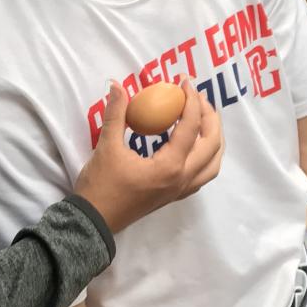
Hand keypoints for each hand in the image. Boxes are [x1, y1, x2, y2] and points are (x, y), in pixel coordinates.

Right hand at [73, 79, 223, 234]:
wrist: (92, 223)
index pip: (191, 128)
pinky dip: (206, 156)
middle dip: (209, 116)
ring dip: (214, 138)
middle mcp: (182, 179)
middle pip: (212, 144)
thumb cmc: (100, 186)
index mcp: (170, 166)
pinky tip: (194, 145)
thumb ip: (116, 114)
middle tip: (197, 97)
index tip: (185, 83)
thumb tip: (117, 85)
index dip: (191, 101)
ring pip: (213, 163)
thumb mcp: (106, 147)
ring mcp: (180, 190)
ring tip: (203, 118)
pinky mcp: (174, 196)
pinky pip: (202, 175)